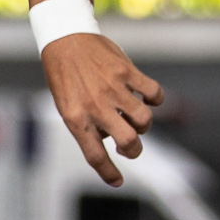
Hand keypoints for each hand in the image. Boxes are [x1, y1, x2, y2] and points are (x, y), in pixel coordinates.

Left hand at [43, 32, 165, 186]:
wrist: (65, 38)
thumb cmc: (65, 76)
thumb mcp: (67, 106)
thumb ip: (88, 125)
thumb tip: (112, 139)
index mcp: (76, 118)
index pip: (95, 156)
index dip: (108, 173)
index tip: (118, 181)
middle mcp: (96, 106)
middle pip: (129, 141)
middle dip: (133, 150)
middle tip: (129, 145)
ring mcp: (113, 88)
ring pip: (145, 120)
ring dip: (143, 125)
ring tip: (132, 117)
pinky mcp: (127, 71)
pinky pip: (153, 94)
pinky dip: (155, 100)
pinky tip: (147, 99)